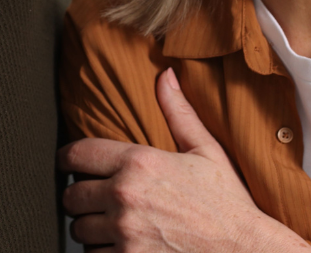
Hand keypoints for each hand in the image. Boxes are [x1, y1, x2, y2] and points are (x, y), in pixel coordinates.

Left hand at [59, 68, 310, 252]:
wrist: (243, 249)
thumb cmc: (227, 203)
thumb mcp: (206, 150)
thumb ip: (178, 112)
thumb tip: (166, 76)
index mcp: (140, 162)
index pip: (78, 154)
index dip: (67, 158)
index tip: (69, 163)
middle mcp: (125, 196)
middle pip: (71, 195)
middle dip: (80, 196)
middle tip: (94, 197)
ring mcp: (124, 232)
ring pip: (79, 229)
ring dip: (90, 226)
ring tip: (109, 222)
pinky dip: (102, 250)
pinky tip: (122, 243)